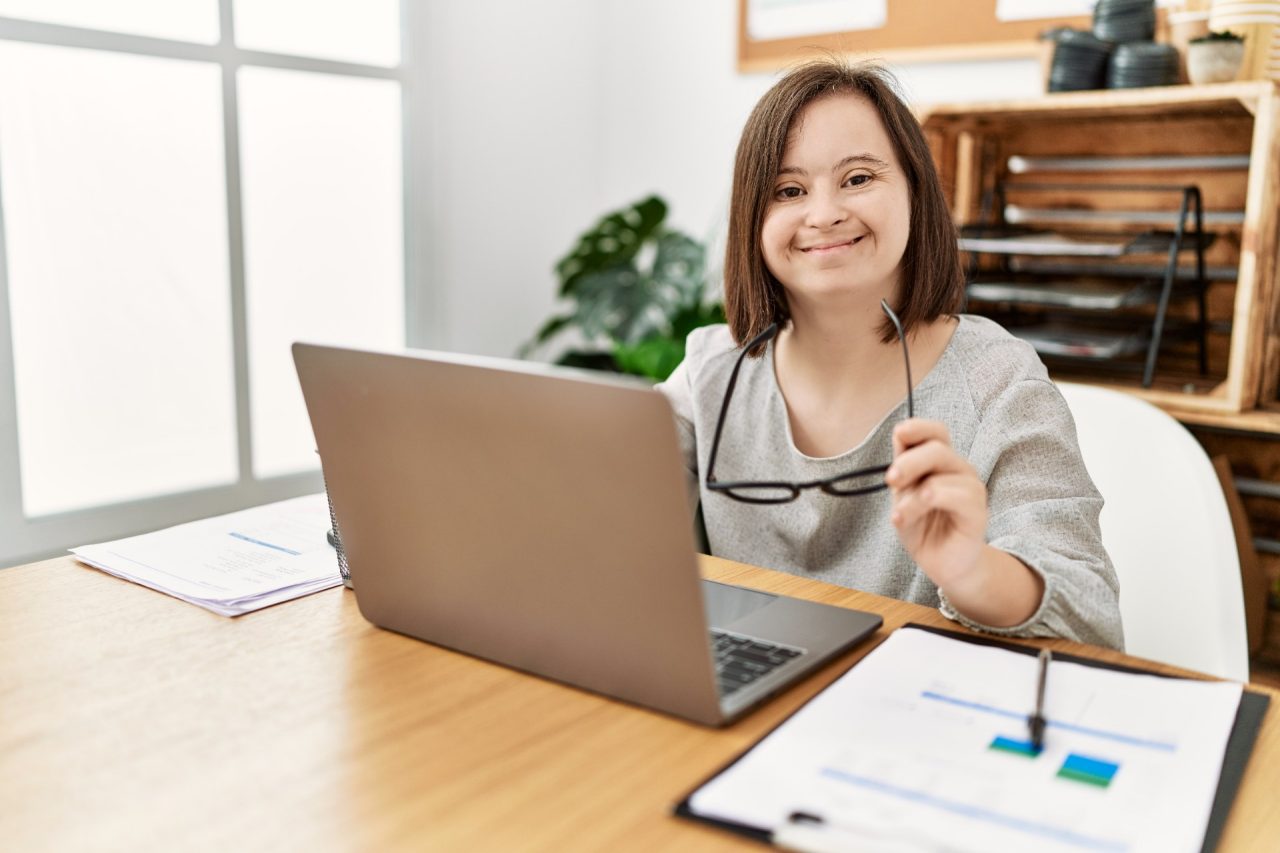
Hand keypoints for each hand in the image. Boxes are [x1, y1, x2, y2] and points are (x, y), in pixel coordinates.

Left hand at [886, 418, 987, 589]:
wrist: (942, 564)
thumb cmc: (923, 526)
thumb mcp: (903, 493)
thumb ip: (903, 466)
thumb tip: (899, 432)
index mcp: (941, 462)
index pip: (936, 432)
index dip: (918, 427)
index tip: (899, 435)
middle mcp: (959, 470)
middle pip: (937, 449)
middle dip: (908, 463)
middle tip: (890, 481)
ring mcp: (971, 489)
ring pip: (940, 478)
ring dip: (911, 497)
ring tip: (899, 516)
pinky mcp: (978, 512)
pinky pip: (958, 497)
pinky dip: (925, 505)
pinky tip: (907, 518)